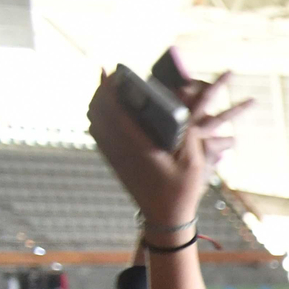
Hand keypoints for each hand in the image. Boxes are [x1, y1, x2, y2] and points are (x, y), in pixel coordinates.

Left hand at [88, 65, 250, 231]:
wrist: (165, 217)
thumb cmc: (182, 191)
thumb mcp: (194, 163)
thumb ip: (188, 135)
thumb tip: (182, 110)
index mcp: (139, 146)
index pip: (115, 109)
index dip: (110, 86)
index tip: (114, 70)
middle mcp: (121, 149)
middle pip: (98, 111)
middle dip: (101, 89)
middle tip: (109, 75)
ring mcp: (114, 156)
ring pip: (94, 121)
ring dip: (98, 102)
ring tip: (107, 89)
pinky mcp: (113, 162)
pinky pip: (97, 134)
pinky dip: (98, 117)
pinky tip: (106, 112)